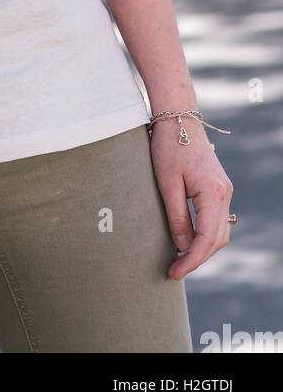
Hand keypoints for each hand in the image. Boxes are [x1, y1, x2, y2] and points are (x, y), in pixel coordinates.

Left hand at [149, 116, 233, 279]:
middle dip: (197, 258)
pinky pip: (215, 219)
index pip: (206, 239)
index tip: (174, 272)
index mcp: (214, 193)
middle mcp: (225, 194)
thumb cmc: (169, 147)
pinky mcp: (218, 188)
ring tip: (179, 260)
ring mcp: (224, 191)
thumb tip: (183, 247)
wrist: (179, 119)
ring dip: (202, 248)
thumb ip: (176, 217)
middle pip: (217, 239)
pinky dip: (204, 234)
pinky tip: (188, 240)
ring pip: (219, 231)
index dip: (191, 260)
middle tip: (174, 270)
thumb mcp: (167, 184)